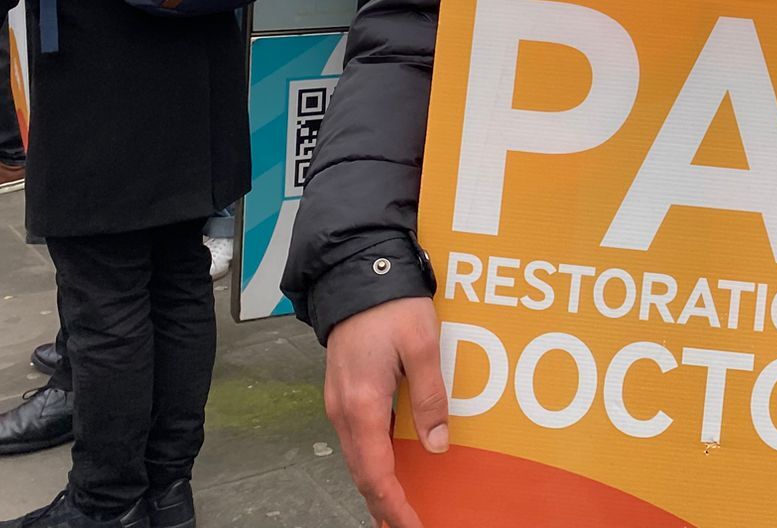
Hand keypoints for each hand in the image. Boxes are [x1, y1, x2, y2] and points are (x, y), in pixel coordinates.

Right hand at [324, 297, 446, 527]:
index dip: (394, 507)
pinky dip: (372, 463)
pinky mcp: (344, 392)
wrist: (357, 273)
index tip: (413, 526)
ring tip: (398, 508)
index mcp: (363, 405)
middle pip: (362, 474)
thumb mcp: (423, 346)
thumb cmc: (391, 305)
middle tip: (407, 526)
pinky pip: (358, 439)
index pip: (376, 474)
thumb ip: (430, 397)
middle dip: (384, 505)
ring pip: (358, 459)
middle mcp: (344, 411)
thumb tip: (437, 445)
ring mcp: (339, 403)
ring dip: (377, 486)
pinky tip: (388, 468)